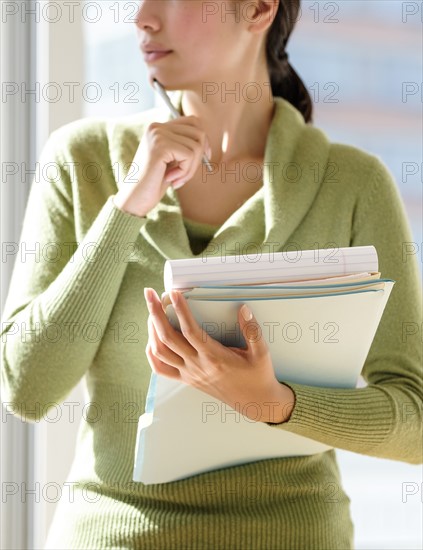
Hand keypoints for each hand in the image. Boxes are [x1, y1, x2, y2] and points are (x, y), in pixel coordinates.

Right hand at [113, 116, 210, 216]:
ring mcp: (157, 135)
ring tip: (176, 179)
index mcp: (158, 127)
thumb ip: (184, 146)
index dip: (203, 141)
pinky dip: (185, 172)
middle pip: (198, 133)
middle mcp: (156, 127)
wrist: (135, 199)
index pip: (193, 122)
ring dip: (191, 169)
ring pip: (196, 147)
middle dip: (199, 157)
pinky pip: (189, 156)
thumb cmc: (154, 183)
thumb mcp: (172, 160)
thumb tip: (206, 141)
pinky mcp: (160, 146)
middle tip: (186, 175)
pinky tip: (171, 179)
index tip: (204, 158)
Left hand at [144, 287, 294, 423]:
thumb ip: (252, 331)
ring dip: (151, 330)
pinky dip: (152, 352)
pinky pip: (161, 369)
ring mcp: (189, 373)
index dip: (180, 311)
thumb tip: (243, 309)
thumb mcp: (261, 353)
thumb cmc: (258, 376)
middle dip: (156, 314)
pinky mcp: (187, 379)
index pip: (191, 331)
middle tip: (150, 294)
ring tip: (151, 310)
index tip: (174, 293)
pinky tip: (152, 338)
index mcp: (215, 357)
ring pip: (160, 352)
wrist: (254, 402)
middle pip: (168, 338)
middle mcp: (198, 365)